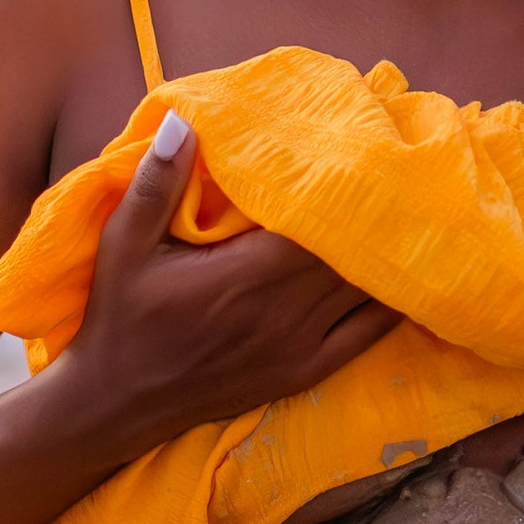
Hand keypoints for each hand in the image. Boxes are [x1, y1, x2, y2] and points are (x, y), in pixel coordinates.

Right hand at [67, 111, 398, 455]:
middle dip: (372, 210)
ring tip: (408, 210)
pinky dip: (391, 302)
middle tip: (394, 170)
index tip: (361, 148)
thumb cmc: (120, 316)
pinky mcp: (305, 370)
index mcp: (247, 273)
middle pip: (353, 250)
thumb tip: (183, 121)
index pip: (319, 220)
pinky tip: (406, 274)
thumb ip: (157, 183)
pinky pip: (368, 333)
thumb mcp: (124, 243)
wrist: (116, 402)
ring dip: (387, 251)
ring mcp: (300, 344)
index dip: (346, 185)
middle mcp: (284, 310)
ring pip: (367, 289)